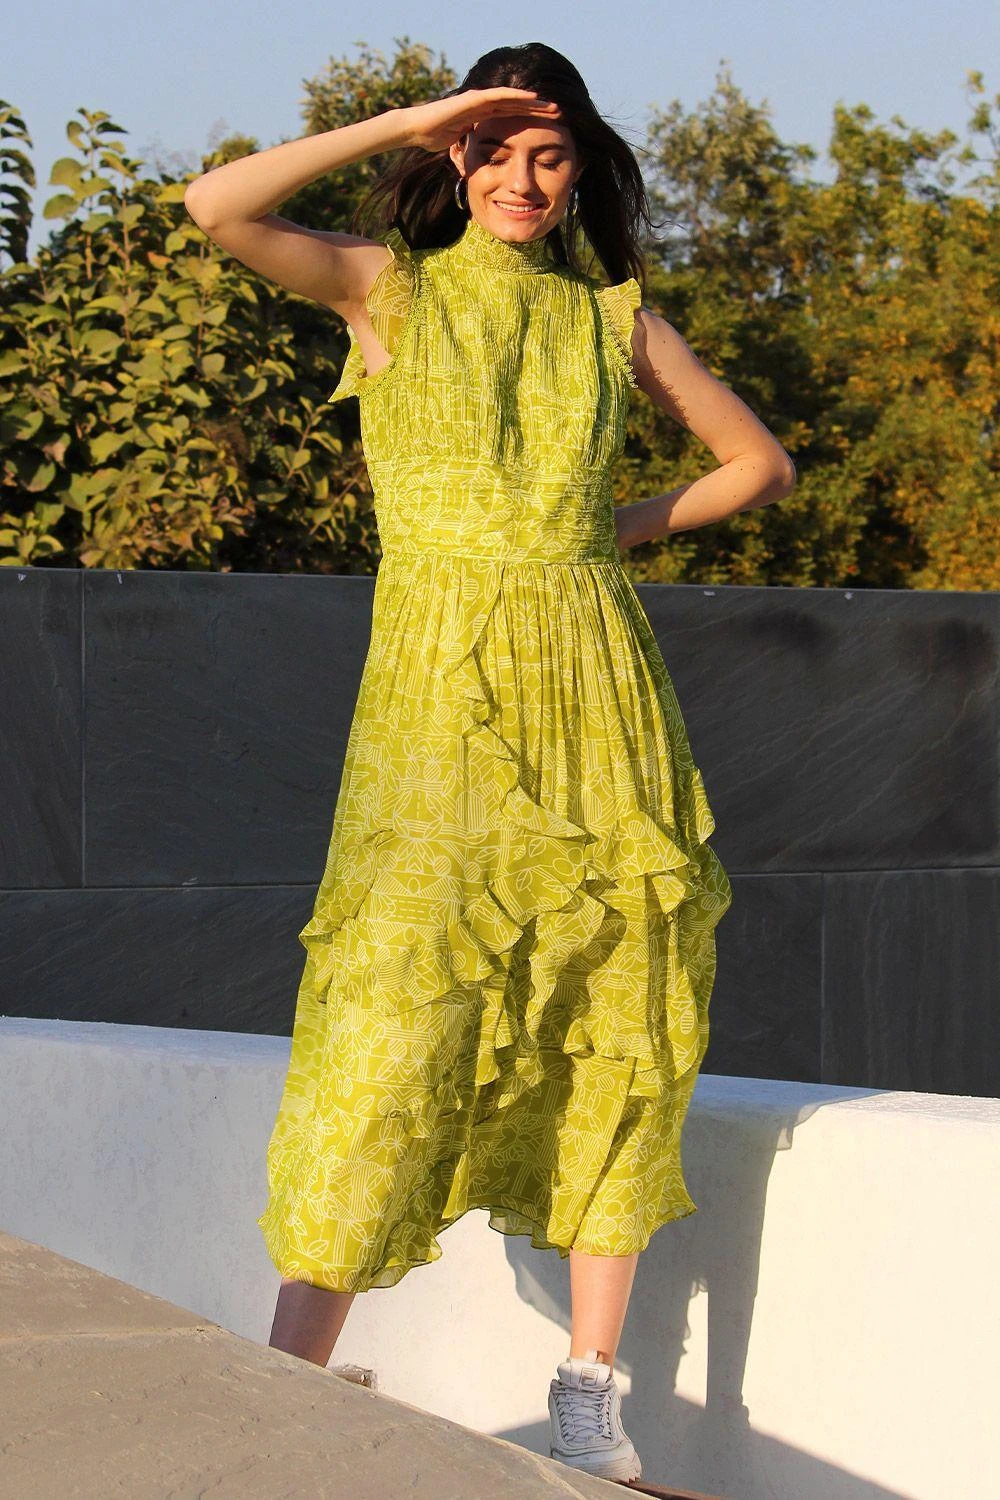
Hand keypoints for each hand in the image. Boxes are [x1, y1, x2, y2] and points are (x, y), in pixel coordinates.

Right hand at [403, 88, 561, 152]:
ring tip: (553, 105)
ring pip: (513, 98)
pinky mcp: (474, 98)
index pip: (512, 115)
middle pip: (517, 105)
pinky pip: (500, 96)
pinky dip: (517, 97)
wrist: (419, 128)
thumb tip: (485, 162)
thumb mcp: (464, 144)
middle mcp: (484, 103)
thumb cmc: (436, 136)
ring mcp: (479, 99)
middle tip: (559, 113)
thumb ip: (476, 146)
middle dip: (538, 109)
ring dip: (534, 101)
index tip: (548, 126)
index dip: (530, 119)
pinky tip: (533, 99)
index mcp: (483, 114)